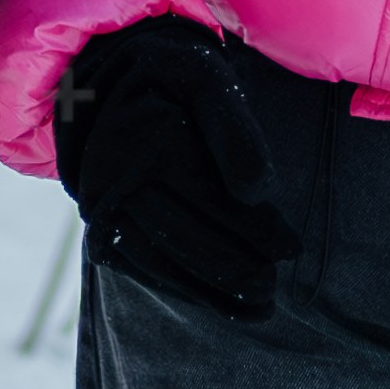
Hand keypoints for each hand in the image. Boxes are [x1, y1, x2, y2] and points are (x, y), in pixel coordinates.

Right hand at [57, 15, 305, 325]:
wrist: (104, 82)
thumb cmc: (170, 77)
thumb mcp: (207, 80)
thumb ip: (237, 133)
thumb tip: (257, 195)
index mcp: (150, 138)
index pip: (214, 199)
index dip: (258, 230)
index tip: (290, 250)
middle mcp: (118, 176)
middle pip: (189, 238)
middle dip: (238, 270)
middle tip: (274, 291)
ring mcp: (102, 205)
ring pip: (163, 262)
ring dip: (210, 293)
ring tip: (255, 311)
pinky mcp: (98, 226)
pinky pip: (140, 268)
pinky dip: (178, 288)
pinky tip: (213, 301)